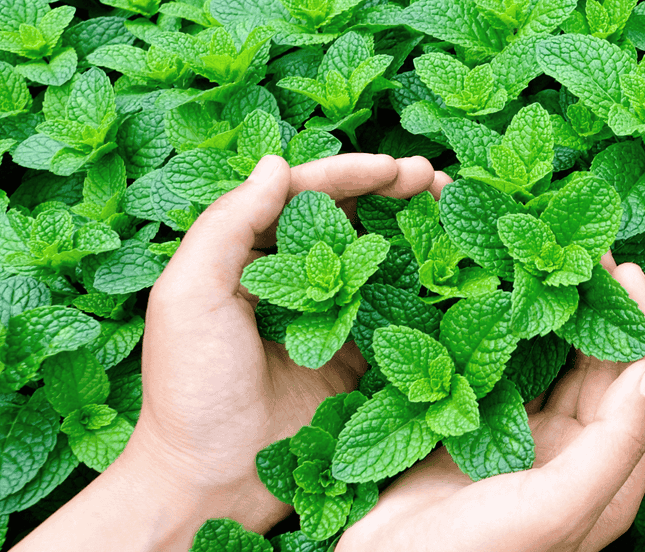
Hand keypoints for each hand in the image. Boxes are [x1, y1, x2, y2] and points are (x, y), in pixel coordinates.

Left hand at [13, 153, 448, 551]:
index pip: (304, 196)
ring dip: (416, 230)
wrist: (212, 479)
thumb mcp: (189, 296)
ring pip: (379, 258)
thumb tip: (278, 164)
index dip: (350, 174)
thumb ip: (228, 226)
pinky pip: (397, 314)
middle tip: (436, 178)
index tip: (394, 166)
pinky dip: (426, 286)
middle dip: (393, 192)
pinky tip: (456, 269)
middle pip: (349, 219)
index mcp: (246, 256)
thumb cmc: (189, 388)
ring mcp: (328, 319)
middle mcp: (291, 281)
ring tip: (454, 209)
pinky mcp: (357, 358)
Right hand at [334, 254, 644, 551]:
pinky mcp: (477, 433)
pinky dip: (503, 332)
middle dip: (598, 306)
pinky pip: (502, 372)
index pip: (644, 388)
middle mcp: (574, 457)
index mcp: (608, 479)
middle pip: (601, 367)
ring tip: (543, 258)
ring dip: (553, 313)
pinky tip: (494, 292)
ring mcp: (525, 444)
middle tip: (582, 247)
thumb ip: (613, 447)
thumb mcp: (556, 508)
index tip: (628, 271)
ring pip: (552, 363)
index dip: (642, 326)